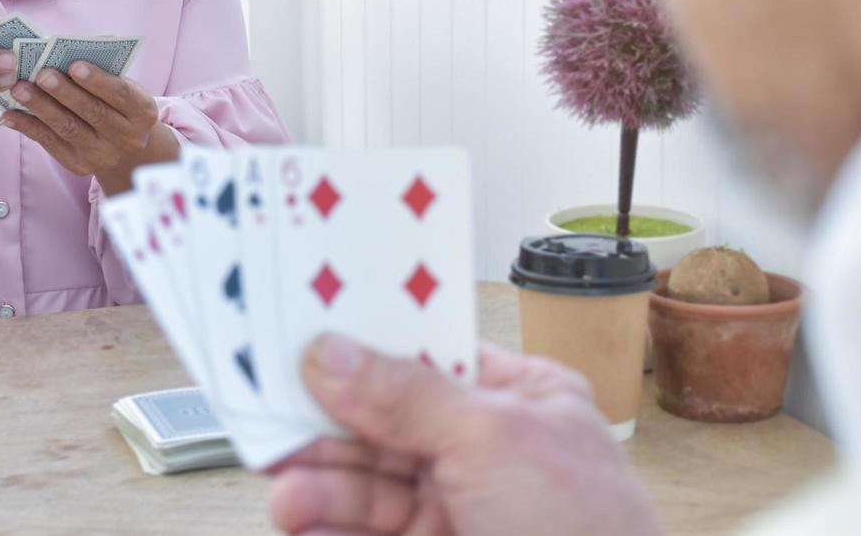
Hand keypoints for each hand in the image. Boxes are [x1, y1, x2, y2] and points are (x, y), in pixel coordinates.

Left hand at [2, 62, 179, 191]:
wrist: (126, 150)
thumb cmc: (118, 105)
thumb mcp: (124, 90)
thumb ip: (104, 74)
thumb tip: (66, 52)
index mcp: (142, 113)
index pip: (121, 94)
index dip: (98, 80)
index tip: (75, 64)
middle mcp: (126, 137)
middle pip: (93, 112)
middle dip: (65, 92)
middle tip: (42, 74)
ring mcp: (101, 154)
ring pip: (68, 128)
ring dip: (41, 107)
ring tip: (19, 88)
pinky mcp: (78, 165)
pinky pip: (50, 144)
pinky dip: (28, 127)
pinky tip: (9, 113)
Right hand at [269, 338, 660, 535]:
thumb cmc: (589, 531)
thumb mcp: (494, 438)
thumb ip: (407, 396)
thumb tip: (334, 355)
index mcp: (520, 400)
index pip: (426, 358)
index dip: (364, 351)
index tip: (301, 344)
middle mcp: (485, 451)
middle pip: (383, 423)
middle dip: (327, 427)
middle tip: (272, 423)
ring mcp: (458, 508)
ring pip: (367, 485)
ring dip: (321, 486)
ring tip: (287, 495)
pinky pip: (365, 534)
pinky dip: (329, 529)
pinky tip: (303, 525)